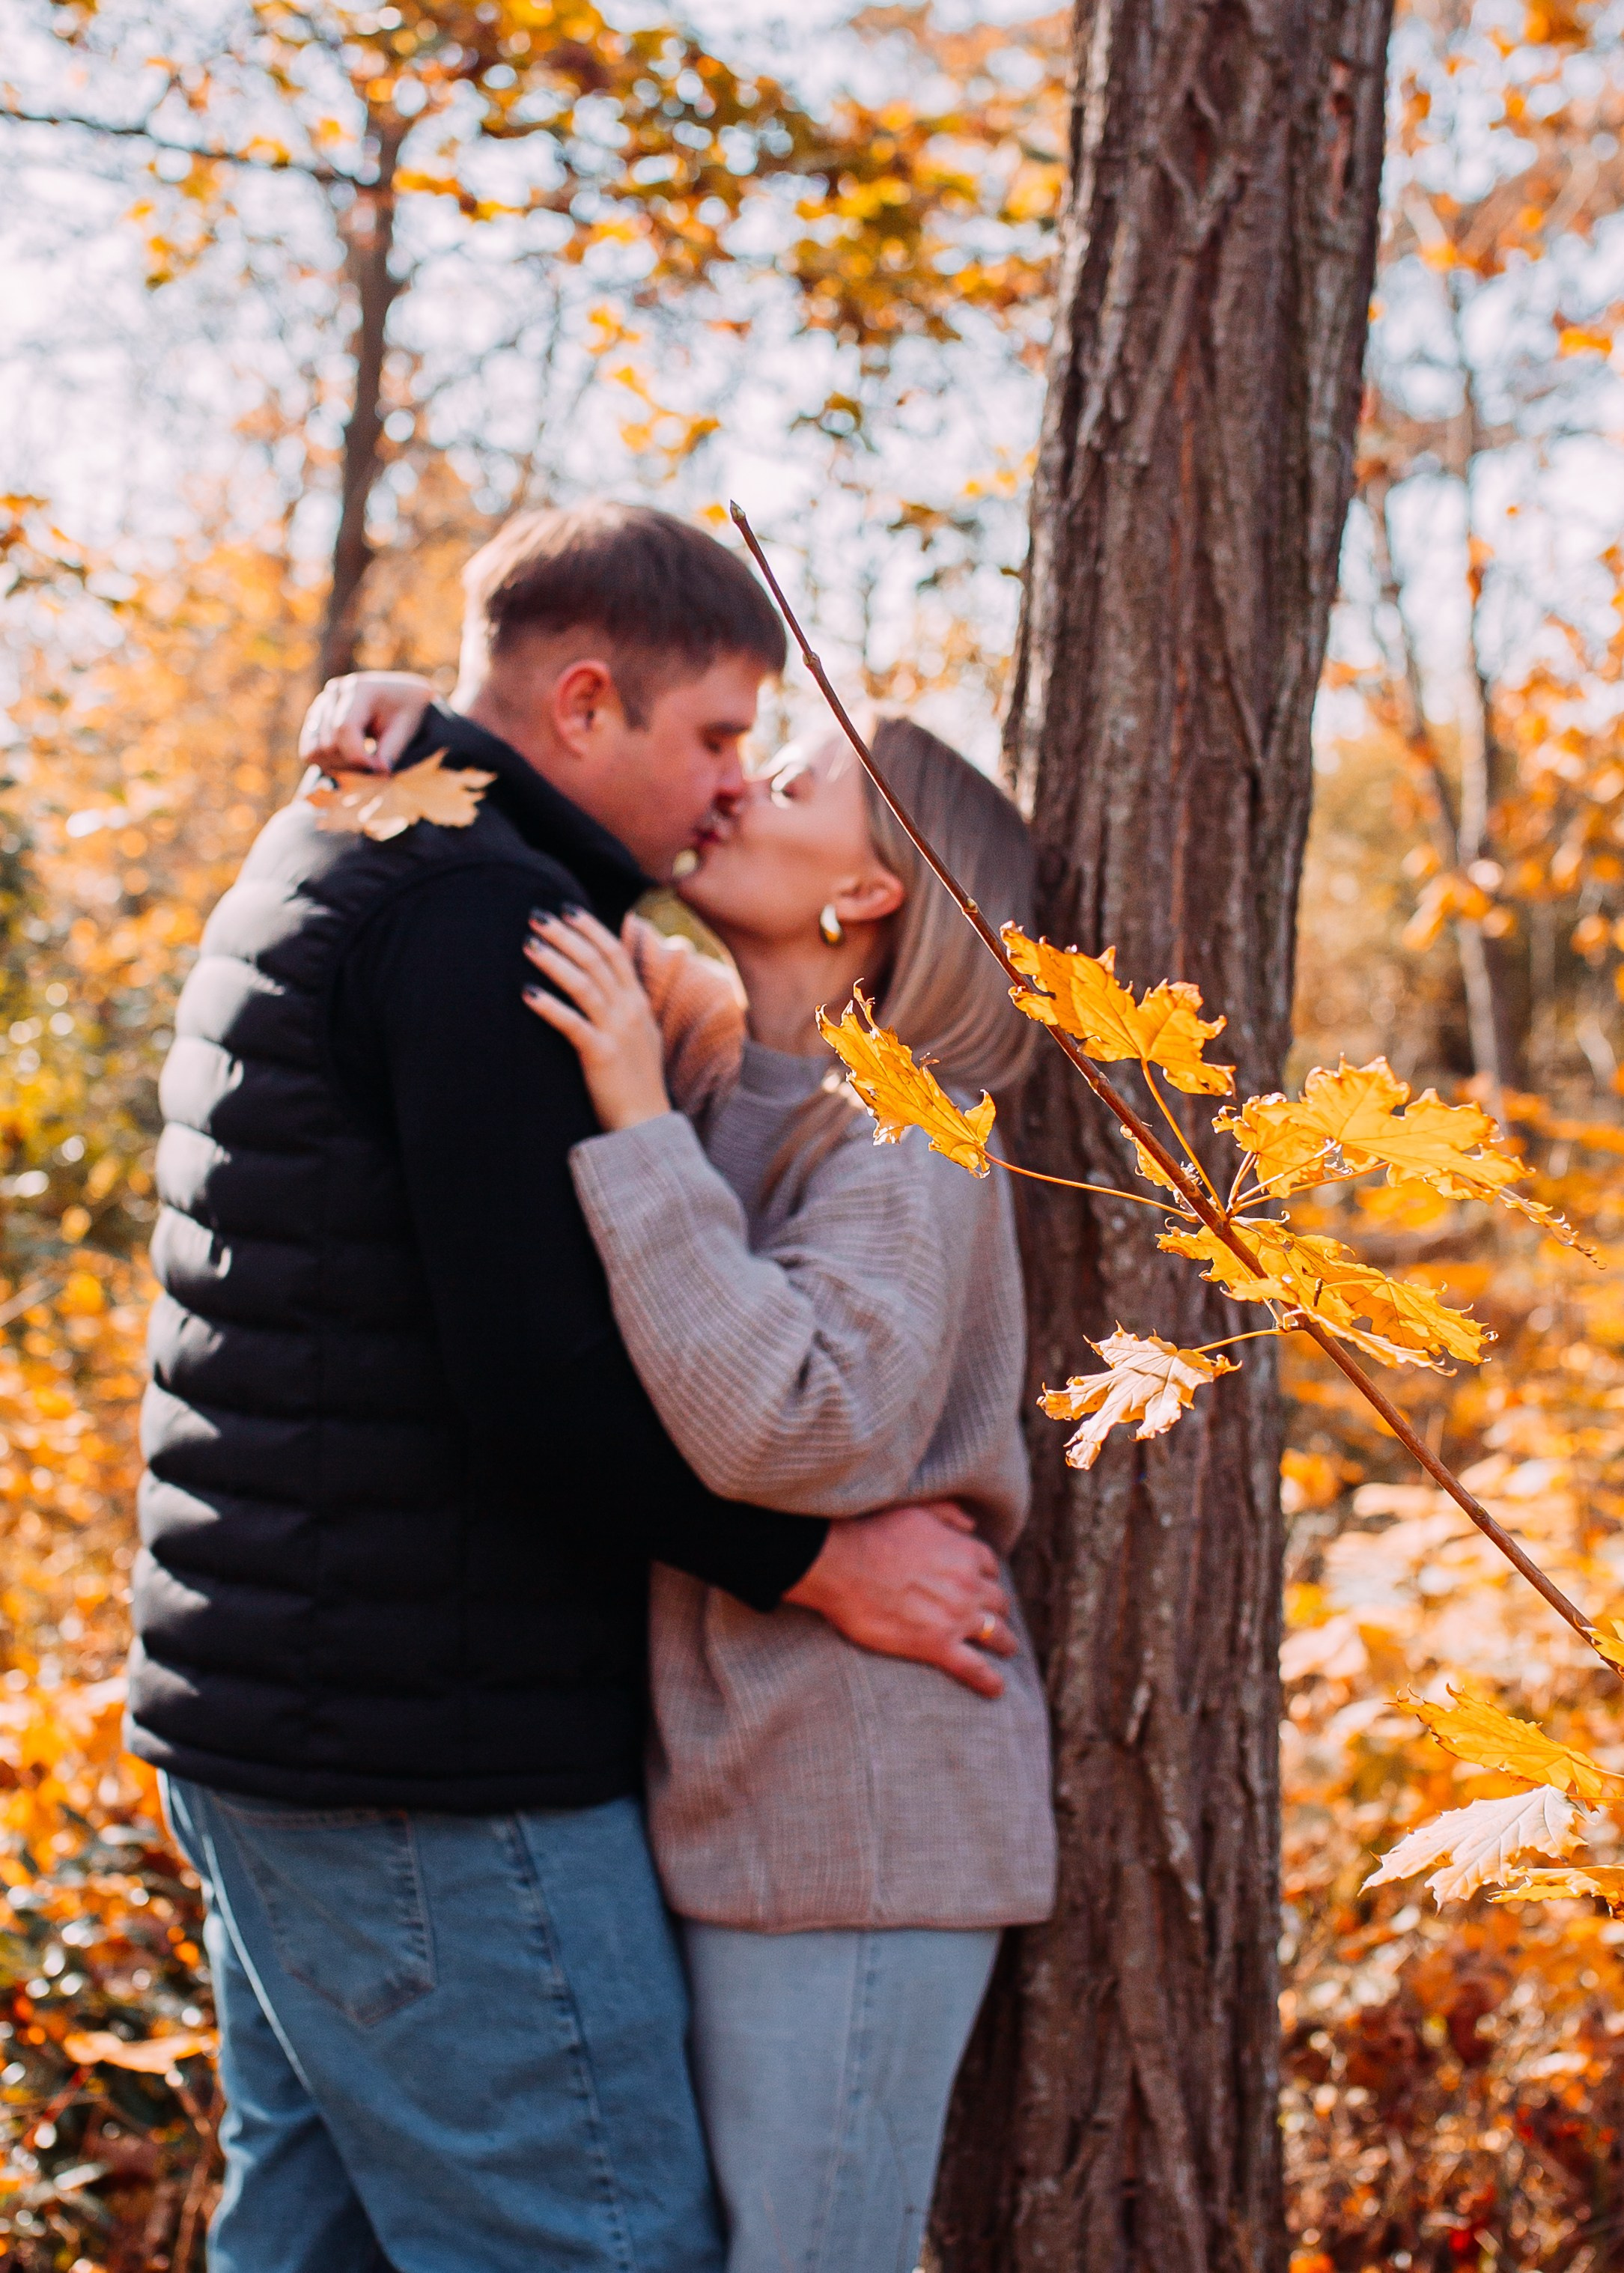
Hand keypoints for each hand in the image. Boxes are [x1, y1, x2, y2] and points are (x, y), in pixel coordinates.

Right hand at [299, 671, 437, 773]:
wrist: (399, 696)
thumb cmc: (407, 710)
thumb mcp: (408, 726)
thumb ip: (393, 749)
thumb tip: (379, 771)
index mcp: (359, 688)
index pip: (343, 729)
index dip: (358, 758)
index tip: (381, 770)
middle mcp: (334, 692)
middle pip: (328, 745)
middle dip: (353, 765)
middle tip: (377, 767)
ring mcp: (321, 703)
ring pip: (314, 751)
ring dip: (340, 766)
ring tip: (364, 763)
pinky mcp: (315, 717)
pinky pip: (309, 751)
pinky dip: (329, 763)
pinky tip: (351, 760)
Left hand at [524, 910, 672, 1131]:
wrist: (646, 1124)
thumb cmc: (636, 1083)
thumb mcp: (640, 1037)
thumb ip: (625, 1009)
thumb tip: (606, 987)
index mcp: (639, 1004)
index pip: (615, 952)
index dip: (590, 928)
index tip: (565, 909)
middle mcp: (631, 1011)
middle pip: (597, 959)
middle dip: (566, 935)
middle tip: (536, 916)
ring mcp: (618, 1031)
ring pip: (584, 984)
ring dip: (555, 960)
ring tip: (528, 944)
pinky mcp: (601, 1054)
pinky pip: (572, 1023)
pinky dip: (549, 1005)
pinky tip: (526, 993)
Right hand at [786, 1502, 1017, 1699]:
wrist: (842, 1564)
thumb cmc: (872, 1533)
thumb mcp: (917, 1509)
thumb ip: (948, 1513)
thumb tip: (971, 1523)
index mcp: (966, 1552)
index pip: (990, 1569)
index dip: (986, 1579)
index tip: (980, 1587)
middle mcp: (970, 1585)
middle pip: (999, 1602)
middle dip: (997, 1610)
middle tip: (992, 1619)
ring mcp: (957, 1617)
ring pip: (997, 1635)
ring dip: (1004, 1642)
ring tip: (1005, 1649)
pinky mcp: (937, 1646)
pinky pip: (975, 1668)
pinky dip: (990, 1681)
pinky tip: (996, 1689)